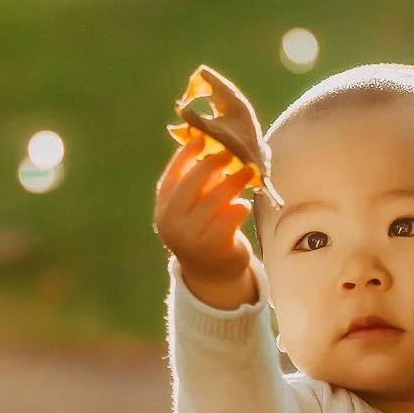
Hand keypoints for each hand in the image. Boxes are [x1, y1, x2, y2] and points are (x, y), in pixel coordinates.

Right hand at [155, 140, 260, 308]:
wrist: (213, 274)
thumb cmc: (204, 230)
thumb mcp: (193, 209)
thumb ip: (199, 185)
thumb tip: (214, 148)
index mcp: (164, 210)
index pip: (172, 177)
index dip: (186, 155)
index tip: (202, 138)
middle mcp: (173, 224)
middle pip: (192, 185)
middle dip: (213, 164)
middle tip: (231, 152)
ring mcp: (192, 238)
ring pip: (215, 200)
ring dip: (235, 181)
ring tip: (249, 172)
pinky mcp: (215, 247)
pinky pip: (231, 217)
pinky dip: (240, 206)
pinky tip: (244, 206)